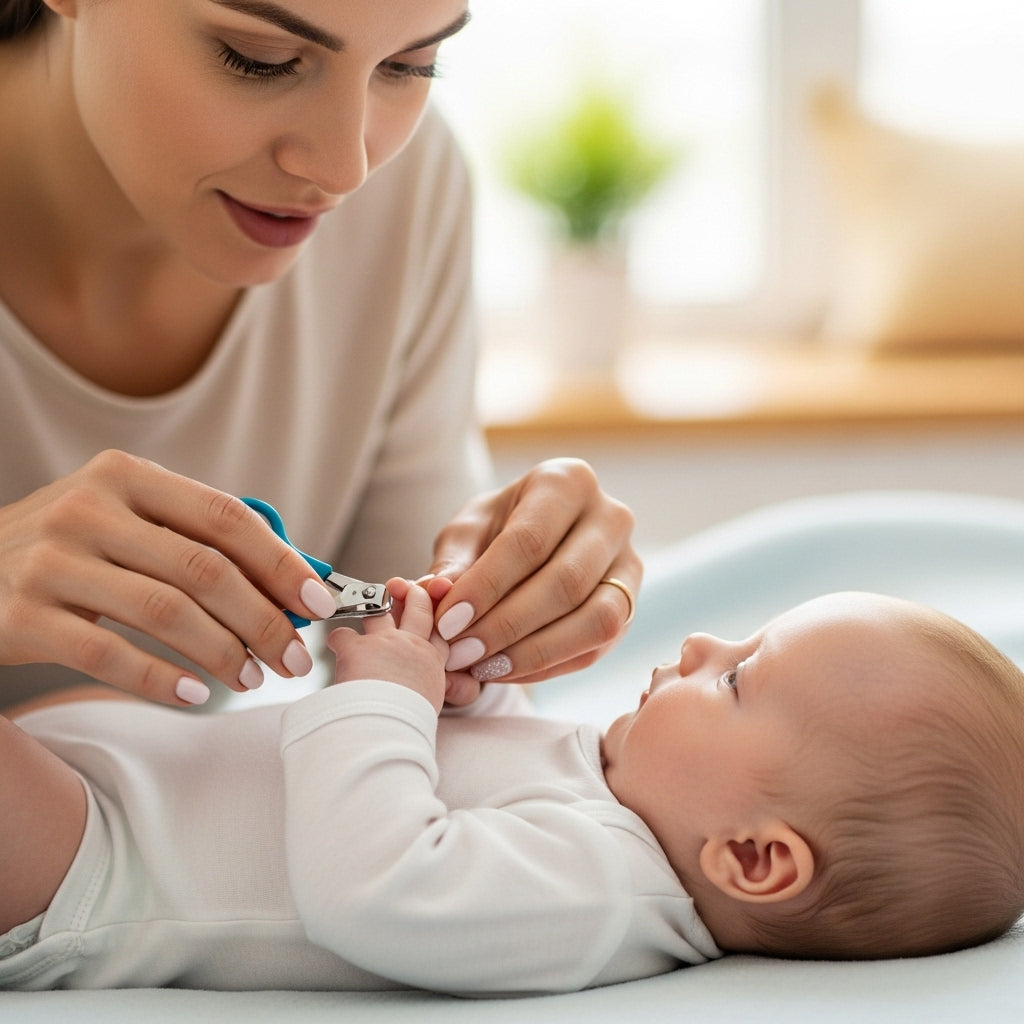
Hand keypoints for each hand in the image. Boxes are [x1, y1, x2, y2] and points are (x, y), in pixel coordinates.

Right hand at [0, 451, 339, 705]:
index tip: (318, 601)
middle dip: (263, 620)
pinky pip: (107, 654)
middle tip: (293, 657)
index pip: (225, 516)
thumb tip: (292, 581)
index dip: (280, 562)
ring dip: (223, 653)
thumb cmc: (70, 550)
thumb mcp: (125, 520)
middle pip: (203, 569)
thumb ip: (197, 540)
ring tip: (252, 678)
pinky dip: (160, 679)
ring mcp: (50, 561)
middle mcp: (88, 509)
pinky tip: (194, 695)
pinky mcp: (19, 615)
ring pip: (164, 612)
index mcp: (126, 476)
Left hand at [328, 581, 448, 711]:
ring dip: (372, 606)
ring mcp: (386, 642)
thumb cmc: (408, 724)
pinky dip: (336, 638)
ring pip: (381, 609)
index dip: (435, 613)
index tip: (429, 606)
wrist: (390, 729)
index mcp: (433, 663)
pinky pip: (342, 632)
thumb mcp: (429, 704)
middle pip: (418, 606)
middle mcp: (413, 646)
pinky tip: (336, 644)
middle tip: (405, 589)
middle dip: (412, 594)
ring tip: (365, 606)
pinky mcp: (357, 647)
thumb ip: (423, 687)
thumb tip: (413, 689)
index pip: (440, 628)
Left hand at [425, 458, 640, 686]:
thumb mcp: (466, 534)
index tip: (448, 622)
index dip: (487, 586)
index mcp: (567, 481)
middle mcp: (611, 518)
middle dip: (508, 625)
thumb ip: (451, 564)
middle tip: (461, 652)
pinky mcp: (630, 607)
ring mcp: (629, 564)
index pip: (530, 539)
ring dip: (535, 652)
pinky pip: (597, 647)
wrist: (533, 542)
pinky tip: (506, 670)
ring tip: (484, 667)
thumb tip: (435, 593)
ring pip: (596, 619)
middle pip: (567, 582)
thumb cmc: (496, 531)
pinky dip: (549, 666)